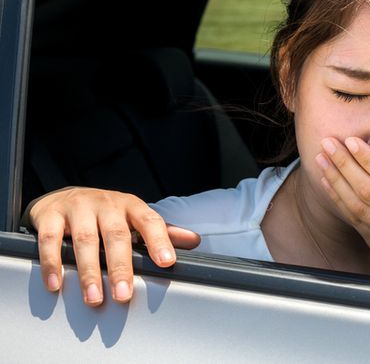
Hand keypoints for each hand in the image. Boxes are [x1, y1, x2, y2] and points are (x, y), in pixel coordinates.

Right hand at [29, 187, 199, 305]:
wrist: (64, 196)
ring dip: (90, 272)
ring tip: (94, 297)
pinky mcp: (52, 214)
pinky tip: (57, 283)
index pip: (150, 221)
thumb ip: (162, 232)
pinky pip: (51, 240)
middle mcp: (107, 204)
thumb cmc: (106, 213)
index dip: (159, 241)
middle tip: (124, 295)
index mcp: (131, 206)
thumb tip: (194, 241)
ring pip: (85, 240)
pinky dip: (53, 262)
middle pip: (116, 235)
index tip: (167, 262)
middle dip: (121, 267)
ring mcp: (79, 207)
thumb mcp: (134, 218)